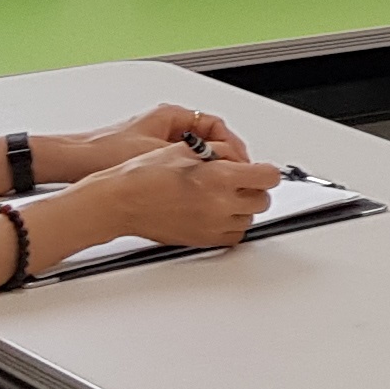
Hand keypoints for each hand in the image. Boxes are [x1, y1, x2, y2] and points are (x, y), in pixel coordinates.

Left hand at [58, 104, 249, 176]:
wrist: (74, 161)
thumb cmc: (105, 151)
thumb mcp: (157, 152)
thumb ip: (192, 157)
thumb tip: (221, 168)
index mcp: (171, 115)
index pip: (217, 126)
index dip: (234, 147)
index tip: (242, 164)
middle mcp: (166, 125)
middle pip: (210, 140)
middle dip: (226, 159)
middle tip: (236, 176)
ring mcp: (158, 139)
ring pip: (197, 153)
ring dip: (209, 168)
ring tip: (216, 184)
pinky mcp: (149, 156)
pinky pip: (182, 164)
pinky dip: (192, 176)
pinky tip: (192, 191)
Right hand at [79, 141, 281, 250]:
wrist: (121, 201)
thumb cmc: (144, 174)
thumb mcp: (186, 149)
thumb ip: (220, 152)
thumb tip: (238, 157)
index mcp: (218, 177)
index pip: (268, 177)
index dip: (265, 171)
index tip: (260, 170)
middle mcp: (219, 204)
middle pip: (262, 200)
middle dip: (255, 189)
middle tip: (240, 181)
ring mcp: (212, 225)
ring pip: (250, 219)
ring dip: (243, 207)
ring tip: (223, 196)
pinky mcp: (203, 240)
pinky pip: (234, 236)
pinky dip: (232, 224)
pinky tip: (218, 212)